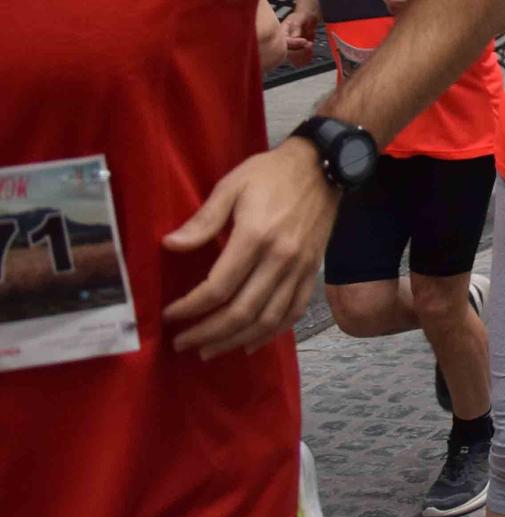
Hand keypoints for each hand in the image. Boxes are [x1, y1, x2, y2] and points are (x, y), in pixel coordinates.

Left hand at [161, 138, 338, 358]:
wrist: (323, 166)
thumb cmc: (271, 174)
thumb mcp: (232, 186)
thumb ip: (203, 220)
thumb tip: (170, 246)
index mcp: (256, 237)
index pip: (218, 287)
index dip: (190, 307)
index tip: (169, 314)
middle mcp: (281, 259)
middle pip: (242, 312)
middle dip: (207, 333)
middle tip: (182, 342)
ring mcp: (301, 268)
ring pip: (268, 319)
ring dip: (235, 341)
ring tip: (209, 350)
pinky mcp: (313, 271)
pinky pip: (294, 312)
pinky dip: (271, 334)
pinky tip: (250, 344)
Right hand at [280, 11, 317, 67]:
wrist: (308, 20)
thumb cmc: (301, 17)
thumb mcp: (299, 19)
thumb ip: (296, 27)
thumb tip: (294, 37)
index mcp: (280, 34)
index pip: (284, 43)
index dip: (295, 43)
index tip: (304, 40)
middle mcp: (283, 44)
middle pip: (287, 54)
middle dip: (300, 51)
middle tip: (309, 44)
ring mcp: (289, 50)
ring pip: (293, 59)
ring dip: (304, 55)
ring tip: (310, 46)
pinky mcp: (295, 54)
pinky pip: (298, 62)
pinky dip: (305, 59)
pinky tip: (310, 52)